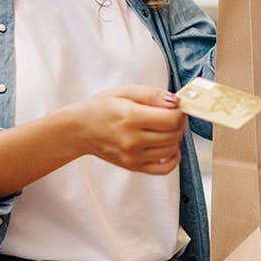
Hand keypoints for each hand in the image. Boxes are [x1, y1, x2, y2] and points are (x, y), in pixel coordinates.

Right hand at [70, 86, 187, 174]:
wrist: (80, 130)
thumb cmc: (101, 108)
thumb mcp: (125, 91)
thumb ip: (152, 94)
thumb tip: (176, 101)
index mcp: (131, 117)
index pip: (171, 119)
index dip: (180, 112)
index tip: (177, 107)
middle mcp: (133, 140)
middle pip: (174, 135)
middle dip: (180, 123)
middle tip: (173, 115)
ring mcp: (133, 156)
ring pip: (171, 150)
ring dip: (175, 138)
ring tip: (166, 128)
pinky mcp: (133, 166)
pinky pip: (163, 169)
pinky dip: (172, 158)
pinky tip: (168, 147)